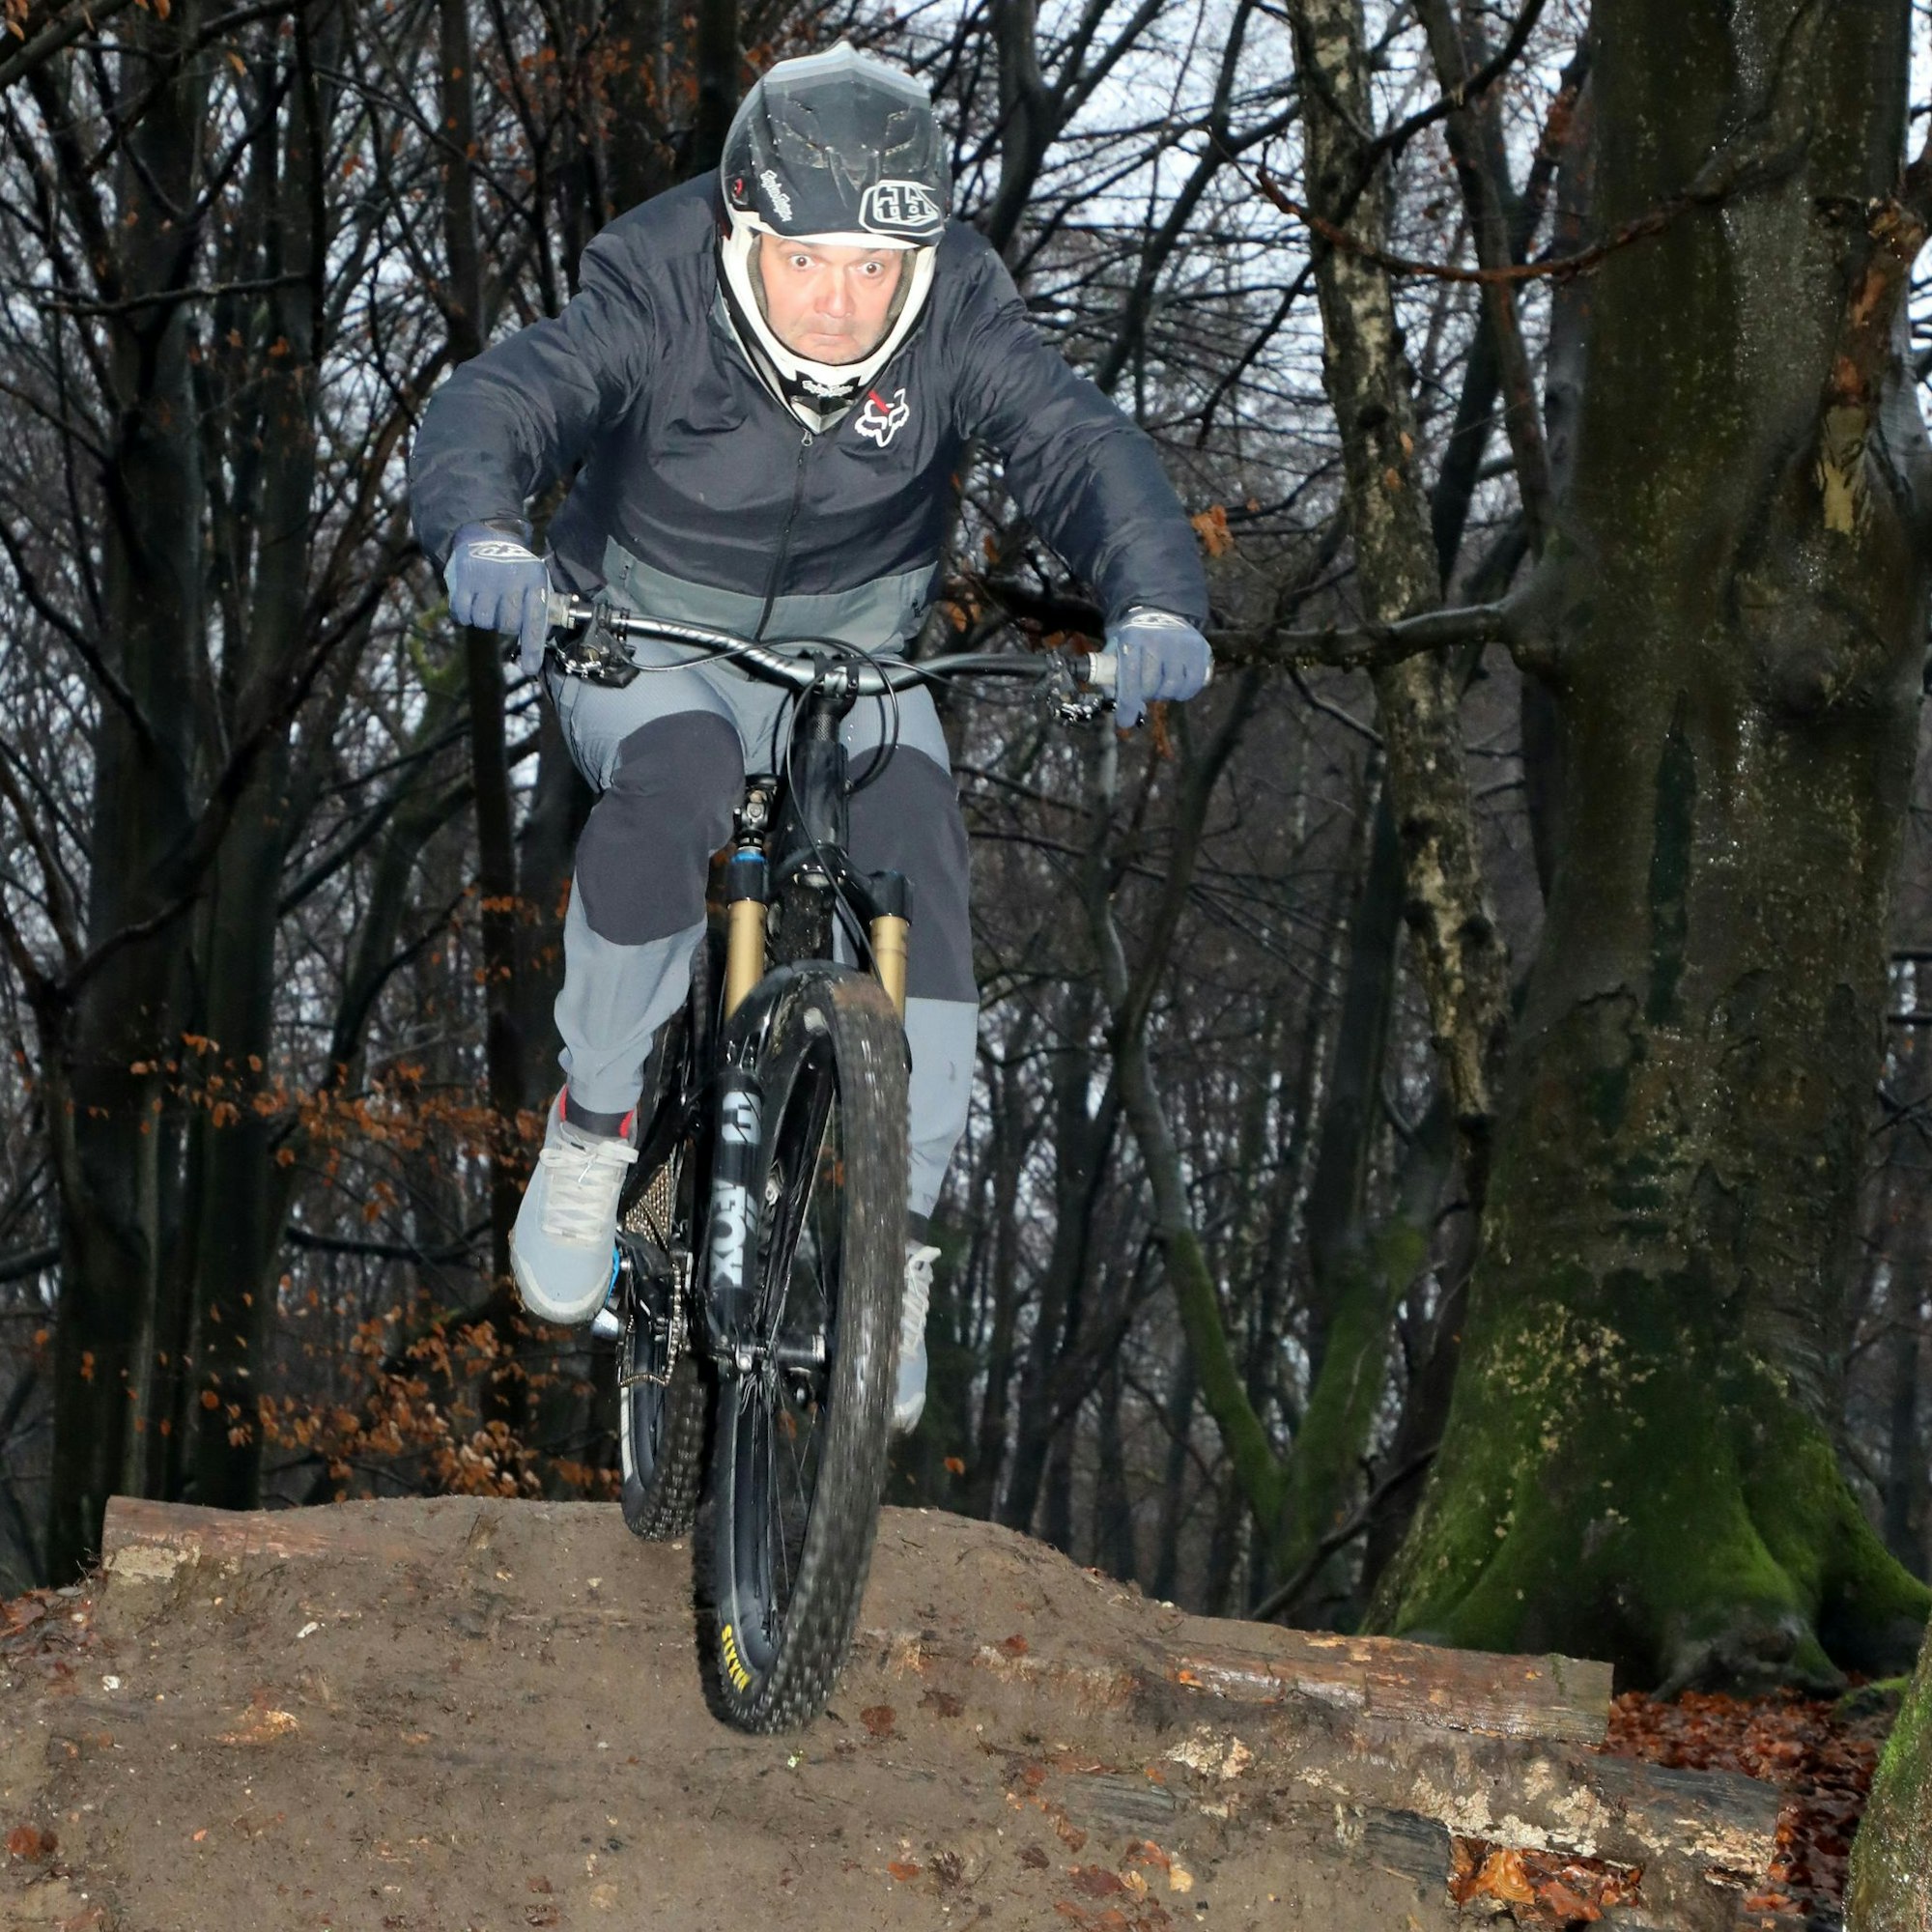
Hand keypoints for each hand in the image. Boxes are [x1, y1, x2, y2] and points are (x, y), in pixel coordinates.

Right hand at [445, 521, 551, 676]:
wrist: (488, 537)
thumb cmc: (517, 570)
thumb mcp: (536, 581)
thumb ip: (542, 610)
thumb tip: (539, 646)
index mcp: (534, 581)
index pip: (534, 620)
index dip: (532, 648)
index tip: (529, 669)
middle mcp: (511, 579)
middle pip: (508, 624)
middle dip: (506, 624)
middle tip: (504, 609)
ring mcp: (486, 578)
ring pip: (484, 621)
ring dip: (485, 619)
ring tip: (488, 602)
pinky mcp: (463, 578)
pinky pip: (462, 613)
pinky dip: (464, 615)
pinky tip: (471, 602)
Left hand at [1103, 608, 1212, 727]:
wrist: (1161, 615)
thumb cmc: (1135, 642)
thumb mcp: (1116, 652)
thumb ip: (1112, 680)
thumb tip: (1126, 714)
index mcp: (1132, 637)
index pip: (1130, 677)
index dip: (1127, 703)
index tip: (1125, 721)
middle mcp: (1158, 637)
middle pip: (1151, 686)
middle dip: (1145, 695)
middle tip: (1144, 690)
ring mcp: (1181, 643)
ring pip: (1173, 687)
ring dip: (1164, 694)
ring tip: (1160, 685)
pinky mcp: (1200, 648)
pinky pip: (1194, 684)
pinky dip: (1185, 692)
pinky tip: (1177, 687)